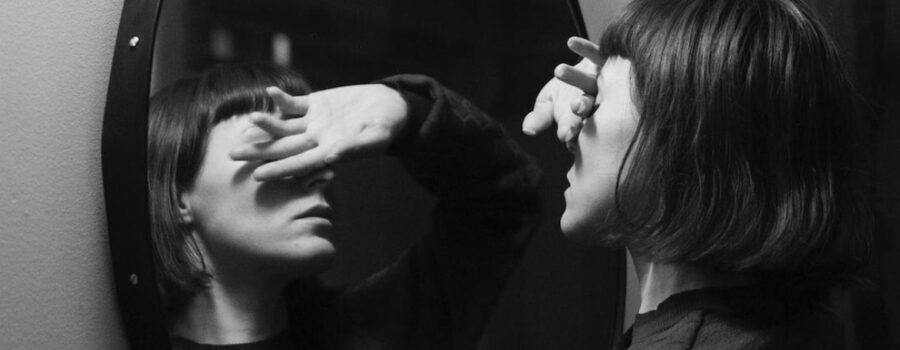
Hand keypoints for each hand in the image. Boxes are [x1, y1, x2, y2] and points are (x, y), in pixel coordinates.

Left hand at [230, 84, 408, 180]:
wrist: (391, 106)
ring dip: (265, 126)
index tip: (258, 175)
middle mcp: (317, 138)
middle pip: (282, 147)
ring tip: (246, 125)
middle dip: (259, 152)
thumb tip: (330, 157)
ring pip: (284, 126)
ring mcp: (314, 120)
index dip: (278, 169)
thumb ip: (353, 149)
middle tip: (232, 156)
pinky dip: (282, 100)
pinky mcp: (317, 103)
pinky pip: (294, 104)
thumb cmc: (388, 127)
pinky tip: (269, 95)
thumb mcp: (376, 138)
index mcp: (329, 151)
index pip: (298, 163)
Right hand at [522, 37, 602, 141]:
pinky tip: (570, 42)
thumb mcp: (547, 107)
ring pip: (589, 81)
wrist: (579, 73)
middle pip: (588, 105)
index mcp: (580, 119)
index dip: (570, 129)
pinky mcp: (603, 59)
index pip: (575, 126)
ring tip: (558, 70)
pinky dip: (584, 48)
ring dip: (575, 77)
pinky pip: (595, 53)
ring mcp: (601, 80)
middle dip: (581, 106)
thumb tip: (527, 129)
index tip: (565, 134)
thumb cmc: (562, 96)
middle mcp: (595, 102)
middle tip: (575, 106)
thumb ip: (540, 119)